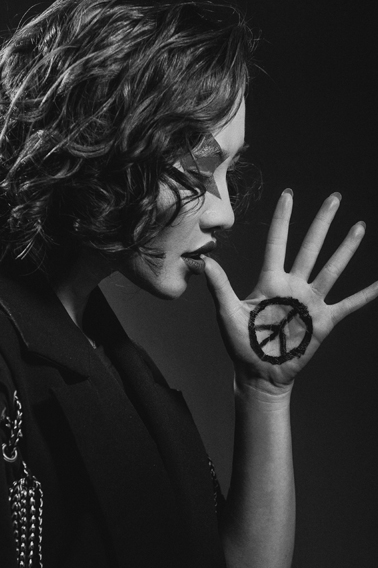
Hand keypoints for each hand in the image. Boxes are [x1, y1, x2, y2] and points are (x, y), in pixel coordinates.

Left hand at [202, 189, 377, 393]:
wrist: (258, 372)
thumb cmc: (241, 343)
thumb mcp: (227, 312)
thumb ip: (219, 286)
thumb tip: (205, 260)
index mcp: (270, 280)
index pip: (277, 242)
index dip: (283, 218)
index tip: (288, 195)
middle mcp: (293, 285)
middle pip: (310, 247)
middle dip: (322, 222)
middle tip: (335, 197)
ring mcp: (310, 302)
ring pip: (332, 269)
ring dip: (346, 248)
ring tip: (359, 226)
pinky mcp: (323, 321)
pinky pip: (348, 304)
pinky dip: (365, 294)